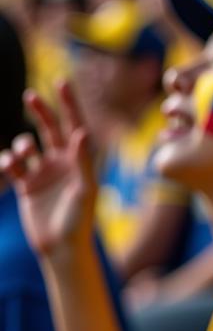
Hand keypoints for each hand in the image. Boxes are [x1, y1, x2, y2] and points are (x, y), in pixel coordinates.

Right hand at [0, 83, 96, 256]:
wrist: (62, 247)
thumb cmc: (80, 220)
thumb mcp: (85, 189)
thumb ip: (84, 161)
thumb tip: (82, 132)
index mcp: (81, 160)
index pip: (76, 125)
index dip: (70, 104)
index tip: (62, 82)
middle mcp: (63, 163)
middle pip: (51, 128)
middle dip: (41, 111)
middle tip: (31, 95)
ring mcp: (44, 173)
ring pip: (27, 145)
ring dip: (22, 144)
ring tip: (23, 153)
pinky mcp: (27, 185)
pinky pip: (13, 164)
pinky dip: (8, 160)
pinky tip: (11, 165)